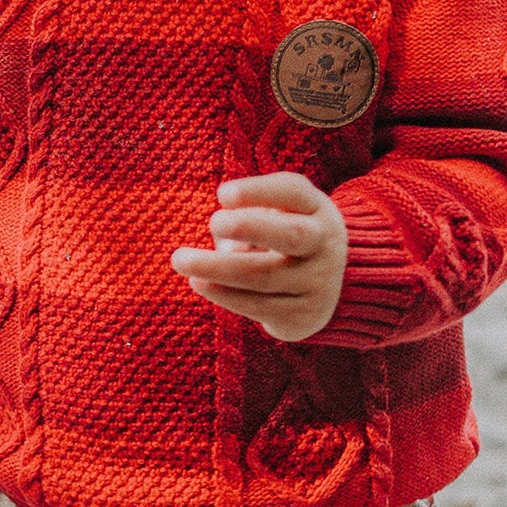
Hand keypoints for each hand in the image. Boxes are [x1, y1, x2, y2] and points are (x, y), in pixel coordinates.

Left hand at [170, 173, 347, 341]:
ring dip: (217, 268)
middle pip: (291, 234)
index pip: (294, 192)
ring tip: (181, 260)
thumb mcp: (281, 212)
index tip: (222, 194)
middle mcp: (326, 246)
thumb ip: (253, 211)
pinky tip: (198, 282)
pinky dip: (224, 294)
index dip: (258, 191)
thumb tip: (222, 235)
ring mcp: (318, 284)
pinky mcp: (303, 316)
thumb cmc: (286, 235)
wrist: (322, 287)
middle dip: (248, 226)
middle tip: (212, 222)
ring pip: (264, 276)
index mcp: (318, 210)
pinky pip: (258, 306)